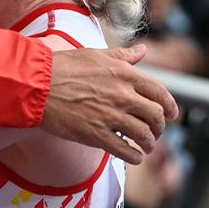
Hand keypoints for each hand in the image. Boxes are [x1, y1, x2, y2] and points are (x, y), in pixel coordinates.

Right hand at [38, 44, 178, 165]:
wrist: (36, 84)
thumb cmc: (61, 66)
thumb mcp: (95, 54)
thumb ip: (122, 55)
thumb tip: (142, 51)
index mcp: (124, 74)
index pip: (159, 92)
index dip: (170, 106)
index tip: (172, 114)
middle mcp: (122, 95)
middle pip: (156, 116)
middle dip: (159, 127)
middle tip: (154, 132)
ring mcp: (111, 116)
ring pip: (144, 136)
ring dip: (148, 144)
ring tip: (144, 147)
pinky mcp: (97, 135)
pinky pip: (127, 152)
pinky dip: (135, 157)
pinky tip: (133, 156)